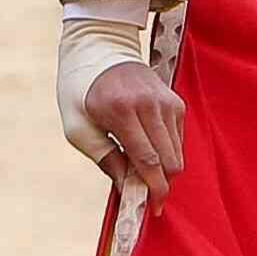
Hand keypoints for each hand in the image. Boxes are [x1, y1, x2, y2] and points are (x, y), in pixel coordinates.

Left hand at [79, 59, 183, 210]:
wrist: (98, 47)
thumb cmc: (79, 90)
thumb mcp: (77, 128)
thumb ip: (105, 159)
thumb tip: (127, 188)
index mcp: (121, 111)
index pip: (147, 159)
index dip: (153, 188)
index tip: (153, 209)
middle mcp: (149, 105)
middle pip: (169, 160)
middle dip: (161, 184)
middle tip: (146, 196)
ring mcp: (166, 101)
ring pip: (177, 152)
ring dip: (163, 169)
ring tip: (141, 170)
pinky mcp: (175, 101)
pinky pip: (179, 138)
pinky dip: (167, 151)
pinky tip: (147, 149)